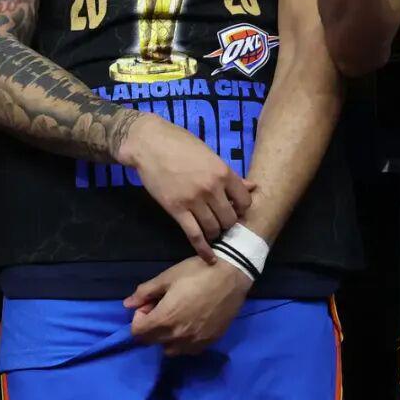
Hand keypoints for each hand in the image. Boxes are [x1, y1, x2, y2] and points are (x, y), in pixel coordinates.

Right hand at [117, 113, 252, 261]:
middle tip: (219, 219)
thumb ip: (229, 174)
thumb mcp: (208, 153)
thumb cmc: (178, 143)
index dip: (241, 208)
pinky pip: (194, 235)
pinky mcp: (176, 209)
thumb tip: (253, 187)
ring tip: (210, 230)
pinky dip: (203, 249)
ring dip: (214, 233)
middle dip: (227, 222)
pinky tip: (208, 257)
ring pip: (214, 229)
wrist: (147, 143)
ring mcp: (194, 200)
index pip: (245, 201)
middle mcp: (211, 188)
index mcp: (222, 172)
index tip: (233, 208)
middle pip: (230, 219)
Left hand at [124, 255, 251, 355]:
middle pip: (152, 342)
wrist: (230, 277)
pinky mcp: (210, 342)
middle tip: (160, 308)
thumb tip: (127, 304)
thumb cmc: (195, 273)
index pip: (138, 334)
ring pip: (171, 350)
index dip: (138, 319)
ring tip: (174, 317)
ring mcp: (196, 342)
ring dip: (165, 337)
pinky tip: (189, 324)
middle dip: (150, 327)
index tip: (148, 305)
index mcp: (165, 319)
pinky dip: (182, 342)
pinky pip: (189, 350)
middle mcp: (179, 337)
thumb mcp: (166, 278)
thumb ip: (145, 293)